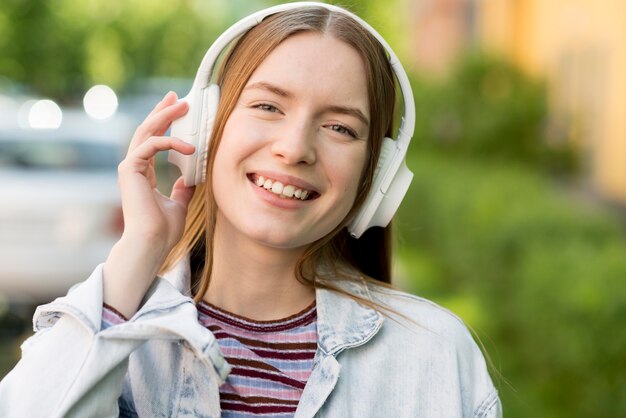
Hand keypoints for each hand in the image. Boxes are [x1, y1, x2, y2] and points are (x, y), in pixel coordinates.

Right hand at [103, 92, 195, 317]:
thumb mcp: (179, 204)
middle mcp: (135, 167)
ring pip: (146, 132)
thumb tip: (191, 178)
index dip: (164, 123)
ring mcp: (130, 167)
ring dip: (164, 116)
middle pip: (147, 130)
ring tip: (182, 105)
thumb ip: (183, 189)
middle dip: (162, 112)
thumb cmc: (163, 230)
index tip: (177, 109)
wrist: (152, 243)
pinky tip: (189, 147)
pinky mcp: (130, 169)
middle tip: (177, 97)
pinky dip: (170, 142)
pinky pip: (150, 145)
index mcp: (144, 174)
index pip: (154, 141)